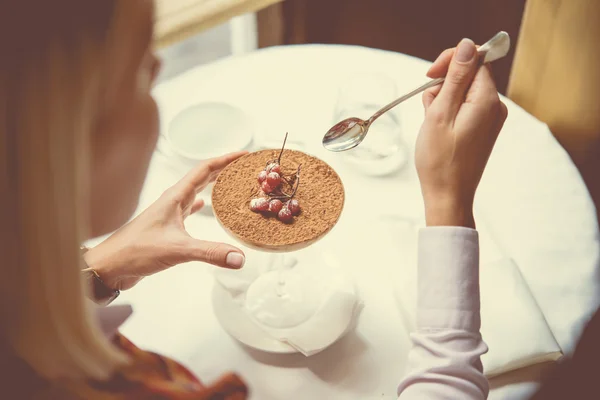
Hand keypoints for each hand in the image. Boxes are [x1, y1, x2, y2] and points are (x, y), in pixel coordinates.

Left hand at [84, 151, 247, 290]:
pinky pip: (187, 210)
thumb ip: (210, 253)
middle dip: (223, 169)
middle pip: (202, 177)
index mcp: (174, 197)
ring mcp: (168, 214)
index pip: (204, 169)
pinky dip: (199, 206)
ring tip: (229, 183)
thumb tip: (240, 257)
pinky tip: (204, 206)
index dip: (225, 160)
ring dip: (212, 185)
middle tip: (243, 167)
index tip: (244, 154)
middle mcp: (172, 201)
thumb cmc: (135, 251)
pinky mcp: (166, 228)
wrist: (109, 266)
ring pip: (195, 192)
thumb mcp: (178, 250)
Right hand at [415, 38, 507, 227]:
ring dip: (443, 99)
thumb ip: (455, 78)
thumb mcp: (441, 113)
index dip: (450, 62)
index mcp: (486, 100)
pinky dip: (448, 112)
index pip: (474, 59)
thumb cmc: (440, 160)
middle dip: (443, 84)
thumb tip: (466, 45)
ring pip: (463, 92)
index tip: (428, 76)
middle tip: (428, 107)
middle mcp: (494, 107)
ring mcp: (490, 119)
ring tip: (432, 122)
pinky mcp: (482, 129)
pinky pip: (465, 108)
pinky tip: (438, 129)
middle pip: (468, 75)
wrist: (448, 196)